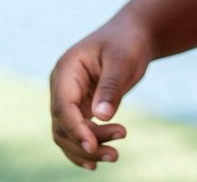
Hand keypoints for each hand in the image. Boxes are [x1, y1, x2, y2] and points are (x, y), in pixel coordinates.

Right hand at [49, 12, 152, 169]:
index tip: (93, 145)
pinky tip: (98, 161)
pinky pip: (76, 132)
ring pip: (67, 134)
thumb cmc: (128, 42)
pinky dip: (85, 147)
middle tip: (115, 153)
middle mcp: (61, 86)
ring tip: (114, 155)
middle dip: (86, 142)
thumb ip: (111, 86)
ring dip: (87, 149)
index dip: (75, 129)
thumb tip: (102, 116)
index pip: (63, 106)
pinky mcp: (79, 107)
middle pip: (63, 125)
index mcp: (66, 69)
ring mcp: (68, 97)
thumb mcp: (122, 60)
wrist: (135, 35)